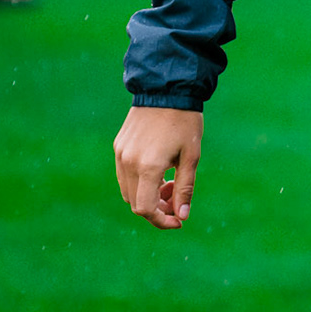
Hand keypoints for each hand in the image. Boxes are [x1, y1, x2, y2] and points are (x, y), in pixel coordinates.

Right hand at [113, 106, 202, 228]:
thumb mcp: (191, 157)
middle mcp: (129, 163)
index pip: (146, 209)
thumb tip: (182, 216)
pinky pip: (124, 175)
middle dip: (157, 209)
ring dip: (147, 196)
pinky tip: (159, 170)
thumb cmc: (185, 123)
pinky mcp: (118, 147)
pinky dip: (140, 182)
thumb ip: (185, 188)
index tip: (178, 221)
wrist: (167, 90)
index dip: (161, 221)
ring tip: (170, 182)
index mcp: (148, 167)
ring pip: (128, 191)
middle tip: (176, 199)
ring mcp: (121, 155)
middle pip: (136, 203)